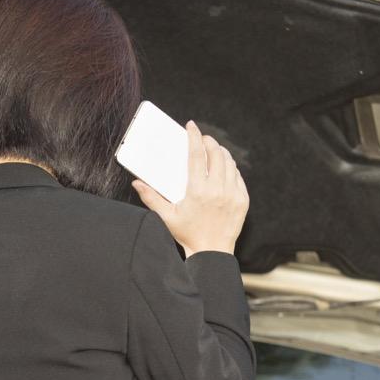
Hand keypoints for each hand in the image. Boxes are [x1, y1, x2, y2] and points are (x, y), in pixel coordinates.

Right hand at [131, 120, 248, 257]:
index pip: (197, 155)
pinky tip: (224, 167)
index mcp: (198, 191)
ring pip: (229, 163)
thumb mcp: (166, 216)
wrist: (211, 253)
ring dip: (221, 153)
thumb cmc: (187, 234)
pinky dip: (231, 168)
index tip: (191, 126)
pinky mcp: (242, 200)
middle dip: (209, 142)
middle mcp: (217, 190)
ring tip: (213, 151)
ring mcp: (232, 195)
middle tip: (202, 139)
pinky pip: (238, 176)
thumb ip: (150, 198)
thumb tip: (137, 182)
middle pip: (216, 154)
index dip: (194, 136)